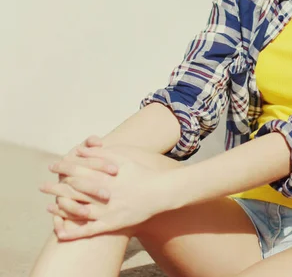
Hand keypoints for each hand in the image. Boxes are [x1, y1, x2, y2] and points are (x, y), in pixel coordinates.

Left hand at [44, 145, 167, 239]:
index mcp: (105, 176)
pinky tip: (60, 232)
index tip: (53, 166)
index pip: (77, 171)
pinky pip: (88, 231)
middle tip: (43, 186)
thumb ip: (103, 153)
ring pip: (77, 210)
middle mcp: (103, 194)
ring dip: (60, 209)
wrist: (161, 192)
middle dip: (56, 187)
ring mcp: (106, 211)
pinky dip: (73, 232)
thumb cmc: (142, 172)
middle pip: (73, 190)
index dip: (63, 167)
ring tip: (49, 206)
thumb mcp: (125, 157)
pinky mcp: (111, 224)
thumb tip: (83, 149)